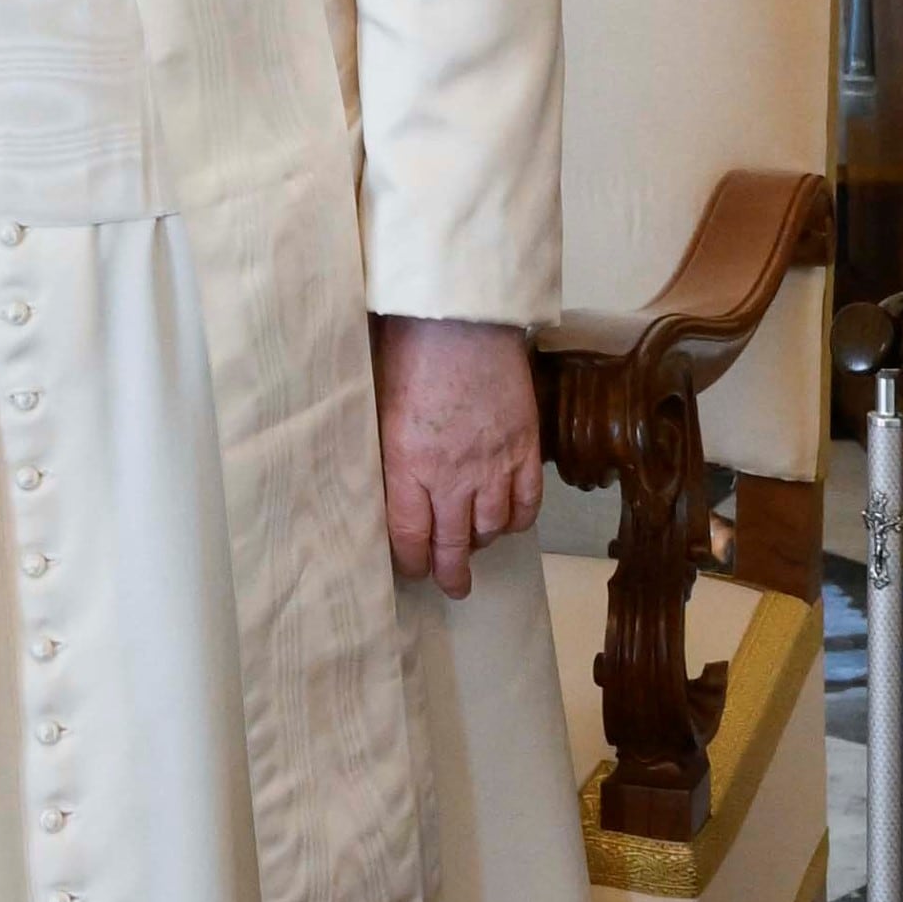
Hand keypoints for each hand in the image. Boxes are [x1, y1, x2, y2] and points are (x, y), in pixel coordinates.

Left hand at [372, 314, 544, 598]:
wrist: (462, 315)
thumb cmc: (408, 347)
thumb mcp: (376, 401)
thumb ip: (384, 448)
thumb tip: (378, 477)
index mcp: (407, 465)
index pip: (409, 537)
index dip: (410, 562)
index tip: (411, 568)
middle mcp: (451, 476)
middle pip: (453, 545)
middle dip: (450, 573)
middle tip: (452, 586)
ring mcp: (492, 464)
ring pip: (491, 528)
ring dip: (482, 543)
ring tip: (476, 546)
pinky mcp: (523, 447)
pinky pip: (526, 503)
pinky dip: (517, 519)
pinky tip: (508, 520)